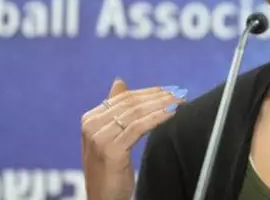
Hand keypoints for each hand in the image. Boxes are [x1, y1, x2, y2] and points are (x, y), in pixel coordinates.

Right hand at [81, 78, 185, 199]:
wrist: (102, 199)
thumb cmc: (110, 170)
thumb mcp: (109, 137)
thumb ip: (115, 110)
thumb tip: (119, 81)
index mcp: (90, 119)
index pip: (124, 98)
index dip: (149, 92)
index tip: (170, 90)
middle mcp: (91, 125)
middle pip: (131, 103)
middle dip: (159, 97)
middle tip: (179, 93)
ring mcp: (99, 137)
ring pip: (137, 113)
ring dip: (162, 105)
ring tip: (179, 102)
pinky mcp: (110, 149)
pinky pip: (139, 127)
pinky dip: (157, 118)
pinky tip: (172, 114)